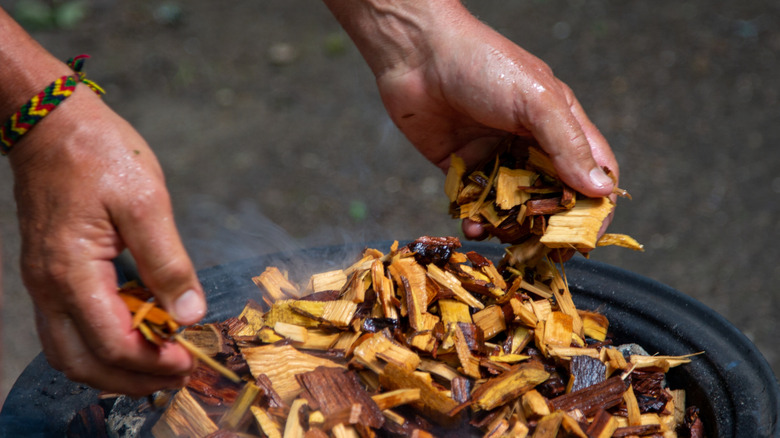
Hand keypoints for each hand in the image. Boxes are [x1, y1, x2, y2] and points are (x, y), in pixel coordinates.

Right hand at [8, 86, 205, 395]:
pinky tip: (138, 333)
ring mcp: (44, 282)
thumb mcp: (145, 202)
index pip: (111, 342)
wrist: (51, 123)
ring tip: (159, 364)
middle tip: (175, 375)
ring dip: (114, 368)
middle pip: (83, 362)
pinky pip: (69, 329)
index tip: (189, 362)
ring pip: (70, 352)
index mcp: (72, 271)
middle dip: (131, 380)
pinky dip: (102, 345)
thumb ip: (168, 262)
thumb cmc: (99, 154)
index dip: (152, 362)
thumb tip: (191, 314)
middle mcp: (49, 286)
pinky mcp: (50, 273)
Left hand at [373, 10, 617, 239]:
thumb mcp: (536, 101)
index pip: (592, 170)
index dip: (596, 205)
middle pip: (552, 196)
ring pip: (512, 206)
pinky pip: (474, 203)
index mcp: (559, 122)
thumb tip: (601, 191)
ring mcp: (495, 155)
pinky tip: (472, 226)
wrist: (416, 54)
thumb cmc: (483, 64)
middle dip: (548, 226)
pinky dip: (476, 219)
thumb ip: (568, 146)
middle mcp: (530, 142)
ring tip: (501, 237)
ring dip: (510, 227)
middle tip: (540, 251)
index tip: (586, 237)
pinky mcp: (461, 166)